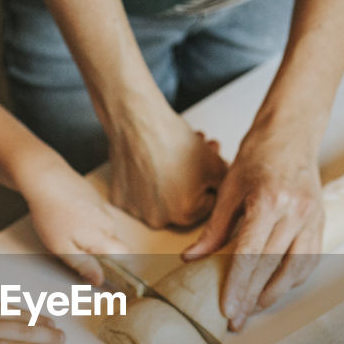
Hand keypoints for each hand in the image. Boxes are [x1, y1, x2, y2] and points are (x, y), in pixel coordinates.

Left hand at [25, 164, 128, 283]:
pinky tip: (68, 216)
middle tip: (74, 248)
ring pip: (104, 229)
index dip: (119, 265)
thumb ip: (84, 265)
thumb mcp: (62, 248)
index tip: (105, 271)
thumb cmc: (51, 213)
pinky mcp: (95, 197)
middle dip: (98, 250)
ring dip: (91, 234)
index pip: (125, 256)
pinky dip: (86, 220)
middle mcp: (108, 222)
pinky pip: (97, 216)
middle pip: (113, 244)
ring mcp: (103, 208)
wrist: (45, 177)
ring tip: (67, 229)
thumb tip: (99, 280)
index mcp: (103, 237)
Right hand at [105, 104, 225, 228]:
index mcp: (185, 215)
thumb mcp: (215, 164)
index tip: (205, 167)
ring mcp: (135, 210)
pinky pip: (137, 194)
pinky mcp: (119, 198)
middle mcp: (158, 220)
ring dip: (169, 180)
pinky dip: (144, 180)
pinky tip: (148, 161)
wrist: (139, 123)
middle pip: (182, 200)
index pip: (206, 204)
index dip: (209, 182)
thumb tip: (225, 188)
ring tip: (170, 155)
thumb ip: (225, 182)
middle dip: (191, 179)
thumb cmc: (174, 143)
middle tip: (192, 157)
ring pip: (159, 198)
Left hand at [182, 123, 323, 330]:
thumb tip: (191, 259)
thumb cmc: (257, 157)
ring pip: (295, 268)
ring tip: (254, 308)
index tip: (228, 309)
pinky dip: (293, 278)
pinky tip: (276, 288)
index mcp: (267, 201)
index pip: (250, 255)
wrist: (292, 134)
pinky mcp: (321, 221)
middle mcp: (294, 212)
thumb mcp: (229, 189)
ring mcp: (312, 217)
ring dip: (275, 293)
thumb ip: (214, 229)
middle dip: (252, 298)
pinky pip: (309, 259)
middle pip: (271, 266)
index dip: (238, 286)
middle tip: (236, 319)